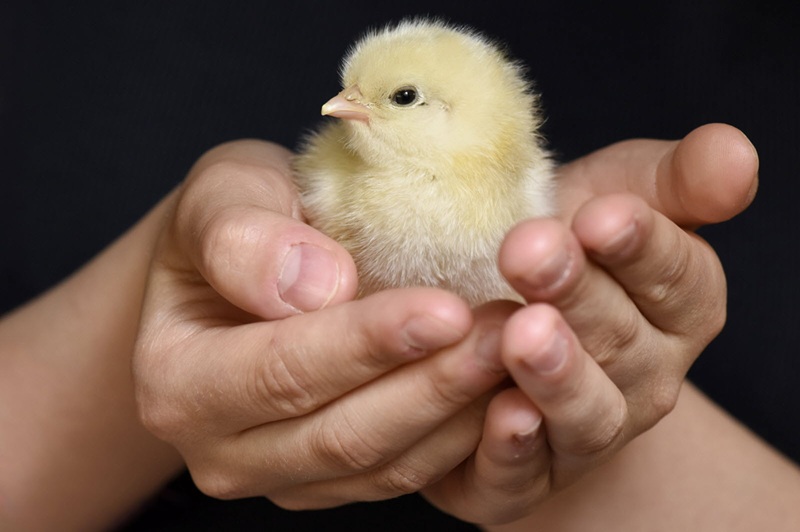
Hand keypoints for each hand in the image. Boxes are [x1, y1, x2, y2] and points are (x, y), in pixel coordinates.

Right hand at [133, 140, 519, 506]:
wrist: (245, 268)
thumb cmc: (236, 222)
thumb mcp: (222, 197)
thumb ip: (245, 237)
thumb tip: (314, 287)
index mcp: (178, 380)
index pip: (283, 371)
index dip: (368, 344)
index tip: (448, 309)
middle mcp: (220, 449)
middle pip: (341, 434)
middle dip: (434, 385)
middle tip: (510, 331)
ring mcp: (278, 476)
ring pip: (382, 466)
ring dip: (459, 413)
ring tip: (521, 352)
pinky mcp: (327, 482)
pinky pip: (401, 476)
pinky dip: (459, 438)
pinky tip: (503, 388)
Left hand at [421, 123, 757, 523]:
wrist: (500, 311)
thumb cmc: (566, 243)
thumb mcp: (617, 194)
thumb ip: (675, 180)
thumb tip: (736, 151)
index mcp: (679, 306)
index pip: (678, 277)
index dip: (642, 246)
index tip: (601, 216)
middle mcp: (646, 376)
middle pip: (621, 339)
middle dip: (577, 293)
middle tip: (531, 251)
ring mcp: (590, 431)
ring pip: (587, 412)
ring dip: (556, 375)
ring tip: (521, 333)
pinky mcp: (528, 472)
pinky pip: (524, 470)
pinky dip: (514, 447)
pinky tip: (500, 414)